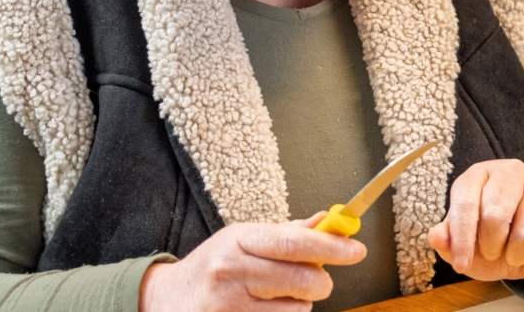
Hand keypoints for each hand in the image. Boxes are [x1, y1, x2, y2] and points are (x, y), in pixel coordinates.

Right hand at [139, 213, 365, 311]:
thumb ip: (287, 233)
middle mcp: (232, 271)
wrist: (166, 301)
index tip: (357, 251)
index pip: (294, 242)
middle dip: (320, 283)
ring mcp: (229, 305)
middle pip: (303, 280)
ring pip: (296, 309)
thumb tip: (329, 221)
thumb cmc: (212, 268)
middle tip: (315, 281)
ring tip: (273, 297)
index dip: (331, 247)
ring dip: (297, 305)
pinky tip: (262, 311)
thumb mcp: (243, 240)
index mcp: (238, 241)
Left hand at [427, 158, 523, 281]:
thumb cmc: (497, 240)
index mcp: (480, 175)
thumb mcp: (468, 244)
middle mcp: (511, 172)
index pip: (466, 202)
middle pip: (495, 214)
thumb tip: (436, 236)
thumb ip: (448, 240)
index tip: (461, 264)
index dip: (462, 238)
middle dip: (491, 246)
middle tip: (494, 252)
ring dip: (517, 255)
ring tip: (515, 253)